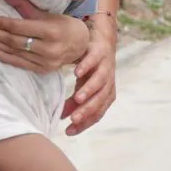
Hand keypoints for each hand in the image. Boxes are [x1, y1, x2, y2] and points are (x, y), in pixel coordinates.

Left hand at [0, 0, 87, 73]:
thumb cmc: (64, 26)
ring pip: (15, 52)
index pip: (19, 27)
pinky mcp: (43, 69)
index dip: (2, 23)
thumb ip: (25, 7)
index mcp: (50, 30)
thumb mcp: (47, 14)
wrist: (81, 45)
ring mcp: (46, 60)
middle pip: (15, 40)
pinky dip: (5, 58)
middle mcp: (49, 47)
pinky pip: (20, 63)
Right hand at [62, 18, 117, 134]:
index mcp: (105, 94)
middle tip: (74, 119)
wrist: (101, 38)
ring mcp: (105, 66)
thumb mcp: (82, 85)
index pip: (97, 113)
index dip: (85, 123)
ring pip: (100, 81)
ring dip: (89, 90)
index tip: (69, 131)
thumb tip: (62, 117)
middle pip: (100, 99)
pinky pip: (94, 60)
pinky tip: (77, 73)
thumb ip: (74, 101)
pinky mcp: (99, 52)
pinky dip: (87, 67)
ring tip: (77, 98)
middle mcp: (108, 81)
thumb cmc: (91, 67)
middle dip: (87, 110)